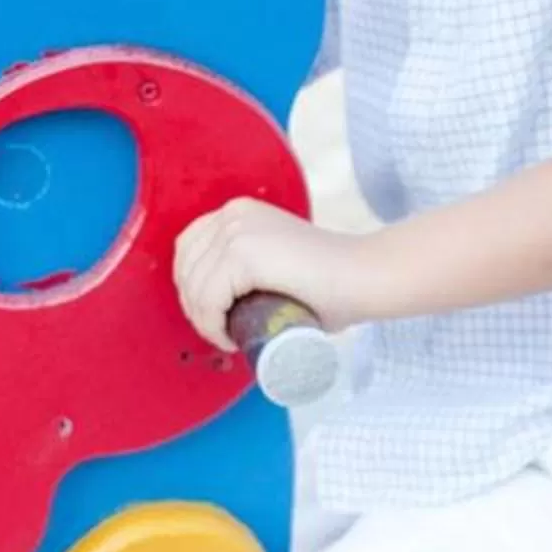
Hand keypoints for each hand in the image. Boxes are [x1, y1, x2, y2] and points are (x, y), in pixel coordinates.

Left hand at [172, 199, 383, 350]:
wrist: (366, 277)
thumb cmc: (332, 284)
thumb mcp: (278, 263)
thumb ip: (252, 270)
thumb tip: (226, 303)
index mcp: (238, 213)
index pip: (189, 251)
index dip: (193, 289)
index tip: (215, 318)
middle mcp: (232, 214)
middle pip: (186, 269)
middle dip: (195, 308)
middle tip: (223, 333)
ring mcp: (237, 231)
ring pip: (195, 288)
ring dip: (203, 322)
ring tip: (229, 338)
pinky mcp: (244, 253)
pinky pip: (208, 298)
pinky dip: (211, 325)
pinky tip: (230, 338)